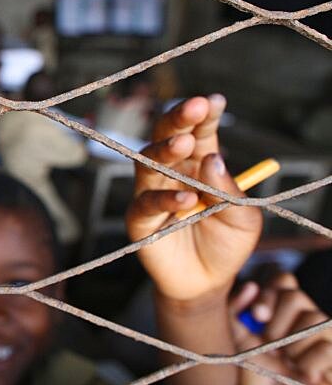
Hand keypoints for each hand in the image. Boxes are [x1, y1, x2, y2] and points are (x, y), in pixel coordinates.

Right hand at [127, 96, 261, 302]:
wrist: (206, 283)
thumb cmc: (225, 244)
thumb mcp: (244, 219)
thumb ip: (230, 191)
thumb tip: (212, 160)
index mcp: (200, 164)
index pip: (199, 133)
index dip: (204, 115)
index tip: (213, 101)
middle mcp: (172, 173)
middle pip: (167, 138)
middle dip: (178, 120)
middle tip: (195, 107)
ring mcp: (152, 194)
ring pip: (148, 163)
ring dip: (164, 151)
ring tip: (184, 144)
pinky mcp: (140, 219)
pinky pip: (146, 203)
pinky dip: (165, 199)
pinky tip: (185, 199)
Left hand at [229, 273, 331, 384]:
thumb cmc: (255, 378)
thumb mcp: (238, 342)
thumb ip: (235, 312)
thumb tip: (250, 285)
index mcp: (282, 313)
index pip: (285, 282)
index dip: (271, 292)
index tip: (257, 316)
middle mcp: (307, 321)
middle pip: (297, 297)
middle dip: (277, 321)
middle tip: (270, 344)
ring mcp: (327, 340)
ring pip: (315, 318)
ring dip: (292, 344)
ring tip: (288, 363)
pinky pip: (326, 347)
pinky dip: (309, 363)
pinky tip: (305, 375)